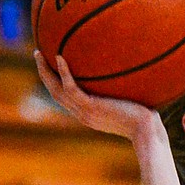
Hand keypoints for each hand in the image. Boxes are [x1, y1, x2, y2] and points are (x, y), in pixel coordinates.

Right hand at [36, 51, 160, 144]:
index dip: (54, 81)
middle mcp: (83, 113)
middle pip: (55, 92)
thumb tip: (129, 69)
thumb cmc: (145, 117)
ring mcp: (85, 112)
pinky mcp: (91, 108)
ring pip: (57, 91)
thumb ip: (122, 91)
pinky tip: (59, 57)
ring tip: (39, 53)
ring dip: (45, 72)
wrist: (147, 131)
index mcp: (88, 113)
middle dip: (44, 74)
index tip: (50, 65)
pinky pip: (71, 88)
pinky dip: (64, 73)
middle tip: (38, 55)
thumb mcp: (129, 101)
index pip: (65, 97)